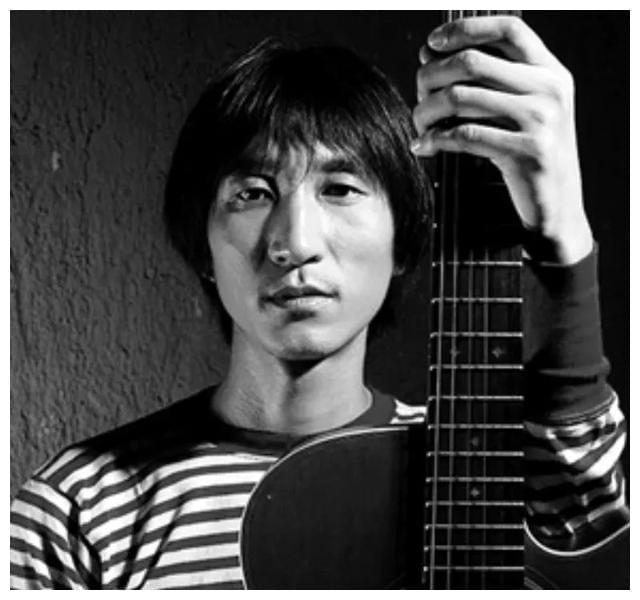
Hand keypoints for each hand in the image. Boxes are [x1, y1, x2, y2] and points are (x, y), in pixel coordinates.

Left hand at [412, 16, 592, 264]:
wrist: (557, 208)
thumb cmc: (528, 156)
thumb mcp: (522, 112)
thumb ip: (489, 83)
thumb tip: (429, 53)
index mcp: (551, 72)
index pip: (509, 28)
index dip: (465, 29)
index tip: (432, 43)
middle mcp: (550, 90)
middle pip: (472, 62)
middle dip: (432, 76)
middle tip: (418, 95)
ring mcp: (541, 121)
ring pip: (461, 98)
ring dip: (426, 111)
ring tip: (418, 125)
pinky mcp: (527, 153)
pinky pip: (464, 136)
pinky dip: (434, 140)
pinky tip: (423, 146)